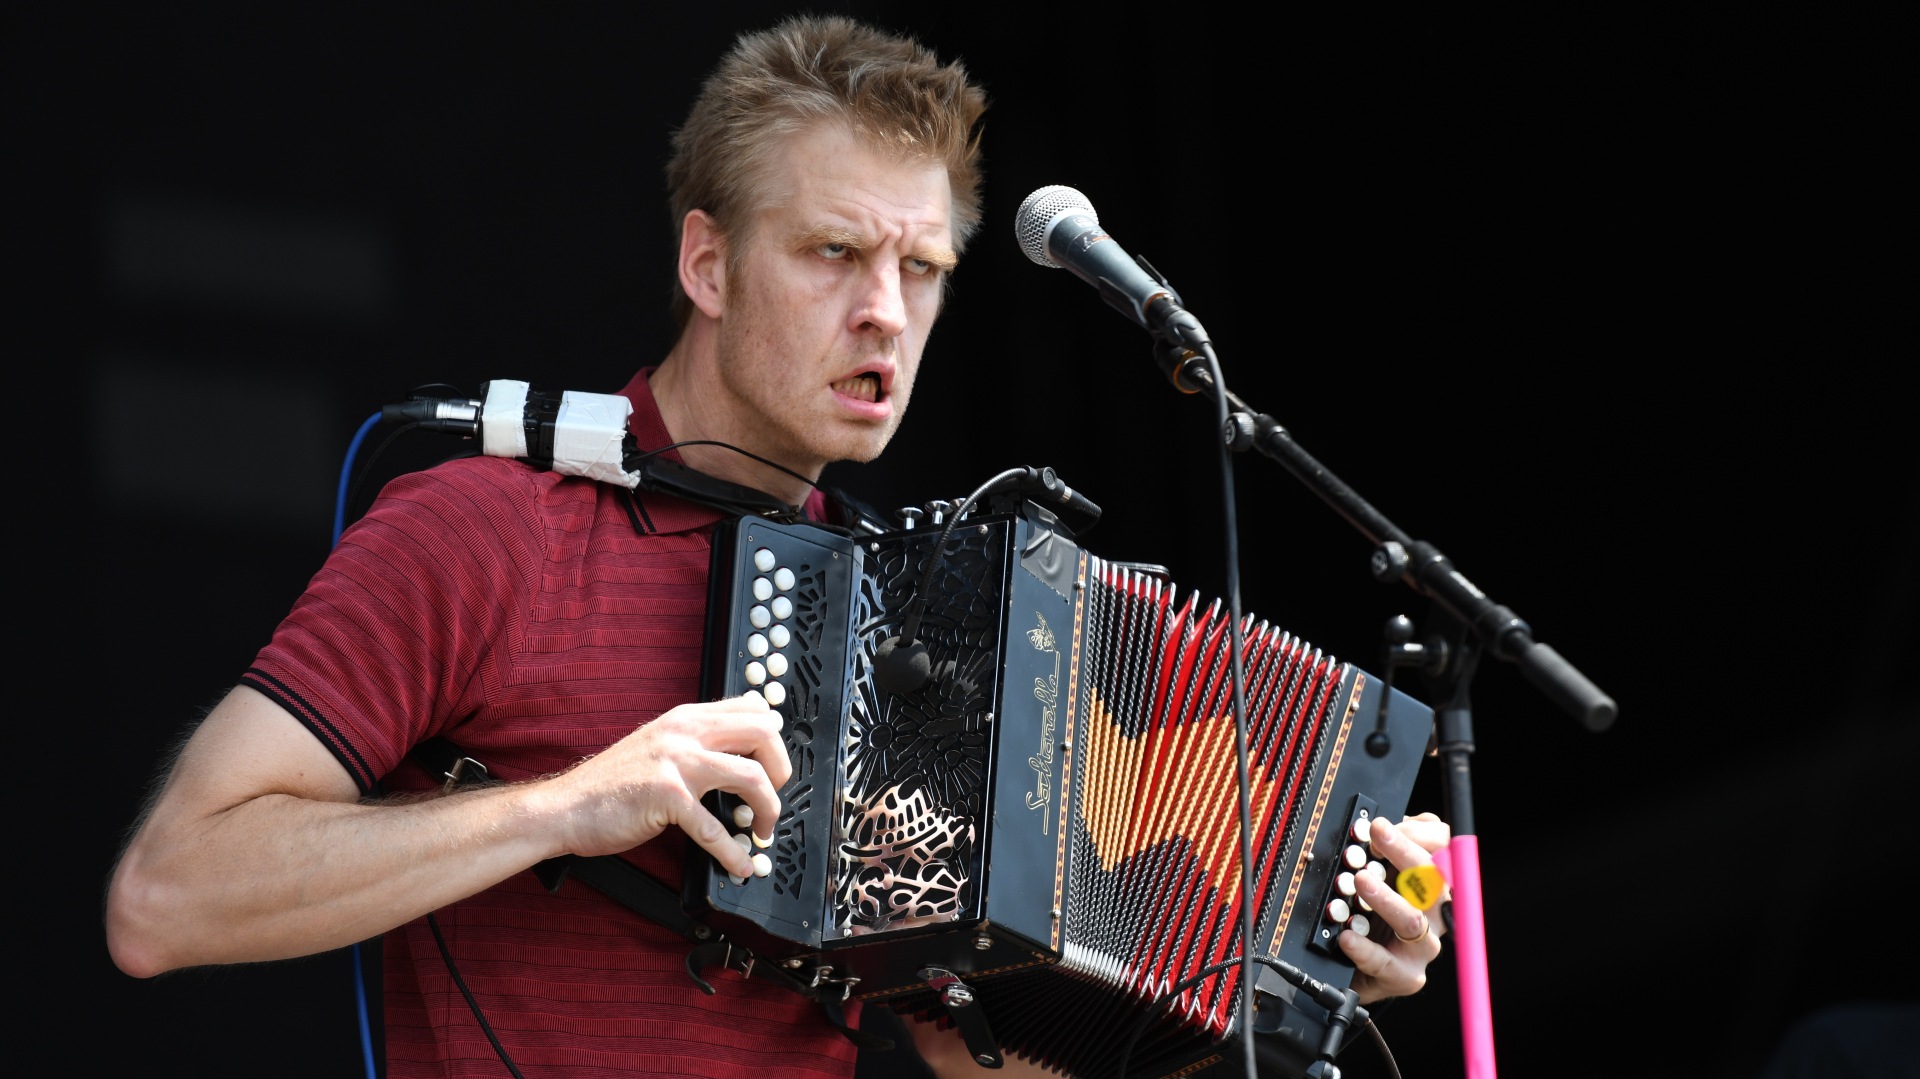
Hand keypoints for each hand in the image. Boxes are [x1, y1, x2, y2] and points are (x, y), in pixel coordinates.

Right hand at [545, 691, 789, 879]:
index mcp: (686, 718)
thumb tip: (739, 747)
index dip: (774, 737)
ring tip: (761, 830)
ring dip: (768, 809)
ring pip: (751, 777)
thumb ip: (694, 739)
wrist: (566, 806)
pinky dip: (734, 853)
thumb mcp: (657, 743)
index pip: (752, 709)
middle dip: (782, 770)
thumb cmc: (612, 783)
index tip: (776, 764)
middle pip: (763, 734)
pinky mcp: (667, 797)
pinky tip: (739, 865)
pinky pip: (714, 829)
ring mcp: (677, 763)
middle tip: (775, 796)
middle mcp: (685, 733)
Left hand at [1338, 811, 1449, 1002]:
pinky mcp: (1406, 974)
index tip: (1381, 826)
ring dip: (1386, 897)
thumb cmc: (1373, 916)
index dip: (1416, 834)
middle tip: (1374, 838)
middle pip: (1433, 879)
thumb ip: (1384, 849)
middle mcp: (1436, 912)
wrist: (1362, 969)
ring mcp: (1424, 944)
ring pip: (1413, 919)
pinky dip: (1364, 947)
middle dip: (1403, 852)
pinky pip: (1385, 961)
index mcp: (1433, 883)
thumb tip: (1380, 823)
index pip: (1442, 850)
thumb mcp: (1380, 876)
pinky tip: (1347, 936)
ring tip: (1360, 883)